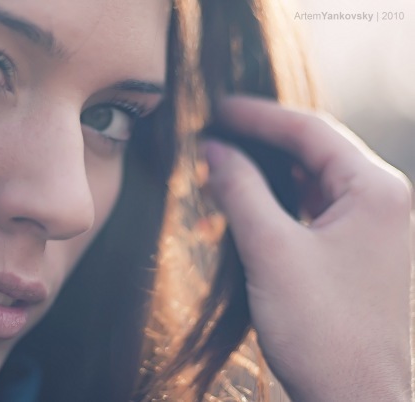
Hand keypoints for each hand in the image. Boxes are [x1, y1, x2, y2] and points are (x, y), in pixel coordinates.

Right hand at [200, 96, 412, 400]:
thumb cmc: (325, 333)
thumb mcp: (271, 251)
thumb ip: (241, 190)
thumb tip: (214, 149)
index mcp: (378, 192)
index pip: (310, 130)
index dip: (258, 115)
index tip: (217, 108)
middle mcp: (387, 203)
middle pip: (314, 153)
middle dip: (260, 146)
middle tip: (214, 139)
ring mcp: (377, 230)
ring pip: (313, 184)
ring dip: (267, 180)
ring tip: (222, 177)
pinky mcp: (363, 254)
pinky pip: (317, 213)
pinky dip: (281, 208)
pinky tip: (246, 215)